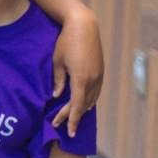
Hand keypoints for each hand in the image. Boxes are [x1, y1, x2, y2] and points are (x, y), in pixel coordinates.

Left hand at [51, 8, 103, 135]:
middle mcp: (93, 79)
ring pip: (91, 98)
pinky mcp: (101, 70)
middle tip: (63, 127)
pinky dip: (89, 99)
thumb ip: (58, 81)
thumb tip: (56, 96)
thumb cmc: (66, 42)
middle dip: (73, 117)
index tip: (68, 131)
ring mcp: (99, 75)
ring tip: (73, 118)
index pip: (76, 105)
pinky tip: (85, 104)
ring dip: (82, 109)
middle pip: (83, 104)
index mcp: (81, 79)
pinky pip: (96, 90)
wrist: (84, 26)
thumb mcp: (57, 62)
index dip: (71, 119)